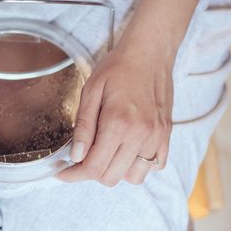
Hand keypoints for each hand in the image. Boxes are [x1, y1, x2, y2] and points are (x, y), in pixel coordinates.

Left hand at [56, 43, 173, 185]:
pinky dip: (137, 166)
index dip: (74, 175)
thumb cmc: (118, 67)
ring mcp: (157, 137)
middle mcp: (141, 135)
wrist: (150, 52)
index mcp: (118, 123)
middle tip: (81, 159)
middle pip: (111, 177)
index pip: (93, 167)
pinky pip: (154, 167)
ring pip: (133, 178)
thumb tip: (76, 157)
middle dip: (91, 173)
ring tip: (105, 152)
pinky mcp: (166, 136)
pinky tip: (125, 150)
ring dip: (115, 171)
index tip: (63, 173)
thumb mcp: (91, 91)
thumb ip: (83, 126)